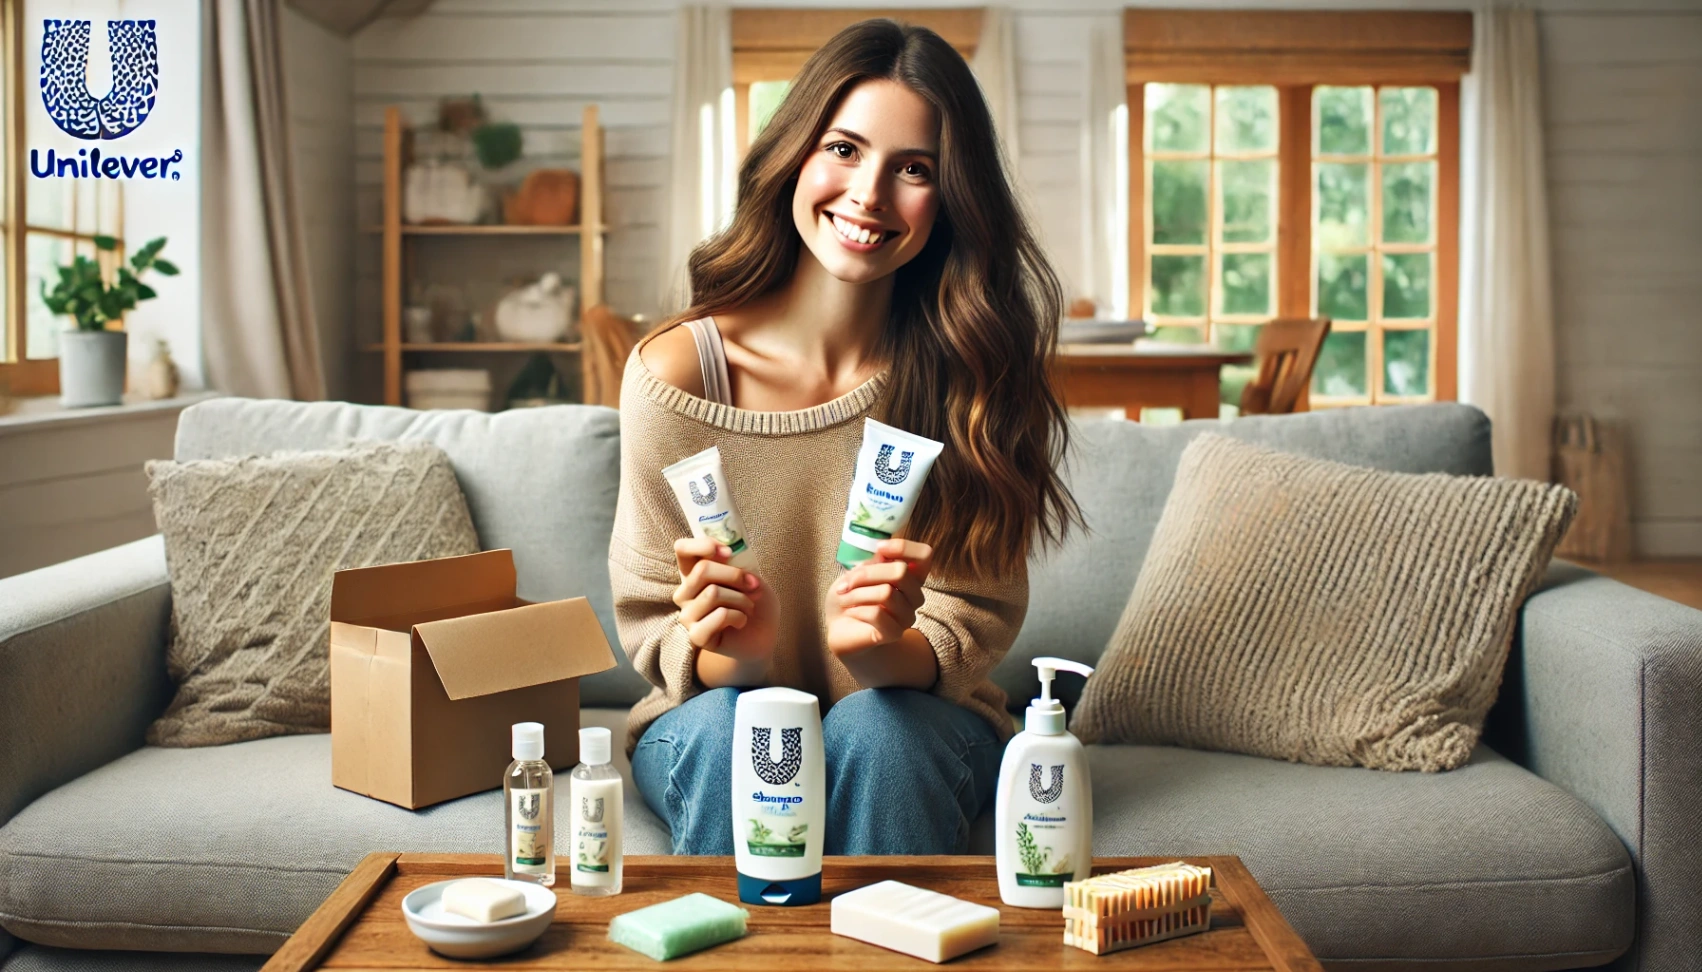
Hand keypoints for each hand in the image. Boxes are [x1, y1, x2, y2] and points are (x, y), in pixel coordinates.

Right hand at [673, 538, 775, 663]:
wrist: (763, 636)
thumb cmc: (755, 602)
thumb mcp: (752, 575)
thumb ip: (737, 563)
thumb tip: (727, 556)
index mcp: (694, 573)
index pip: (682, 549)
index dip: (702, 545)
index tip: (727, 552)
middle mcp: (685, 592)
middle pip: (702, 570)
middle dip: (735, 575)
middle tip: (753, 586)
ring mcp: (688, 615)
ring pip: (713, 593)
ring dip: (741, 599)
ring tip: (748, 607)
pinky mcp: (696, 635)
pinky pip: (719, 616)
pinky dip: (739, 617)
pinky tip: (741, 622)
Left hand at [825, 539, 931, 657]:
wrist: (838, 627)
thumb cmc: (850, 595)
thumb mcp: (859, 570)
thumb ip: (875, 560)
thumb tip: (883, 550)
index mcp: (910, 576)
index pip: (925, 555)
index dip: (903, 547)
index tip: (879, 548)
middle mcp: (915, 596)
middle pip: (901, 572)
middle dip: (867, 573)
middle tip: (847, 582)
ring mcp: (907, 616)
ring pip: (886, 593)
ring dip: (857, 593)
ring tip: (845, 597)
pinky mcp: (895, 633)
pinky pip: (877, 614)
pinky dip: (857, 610)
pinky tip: (851, 612)